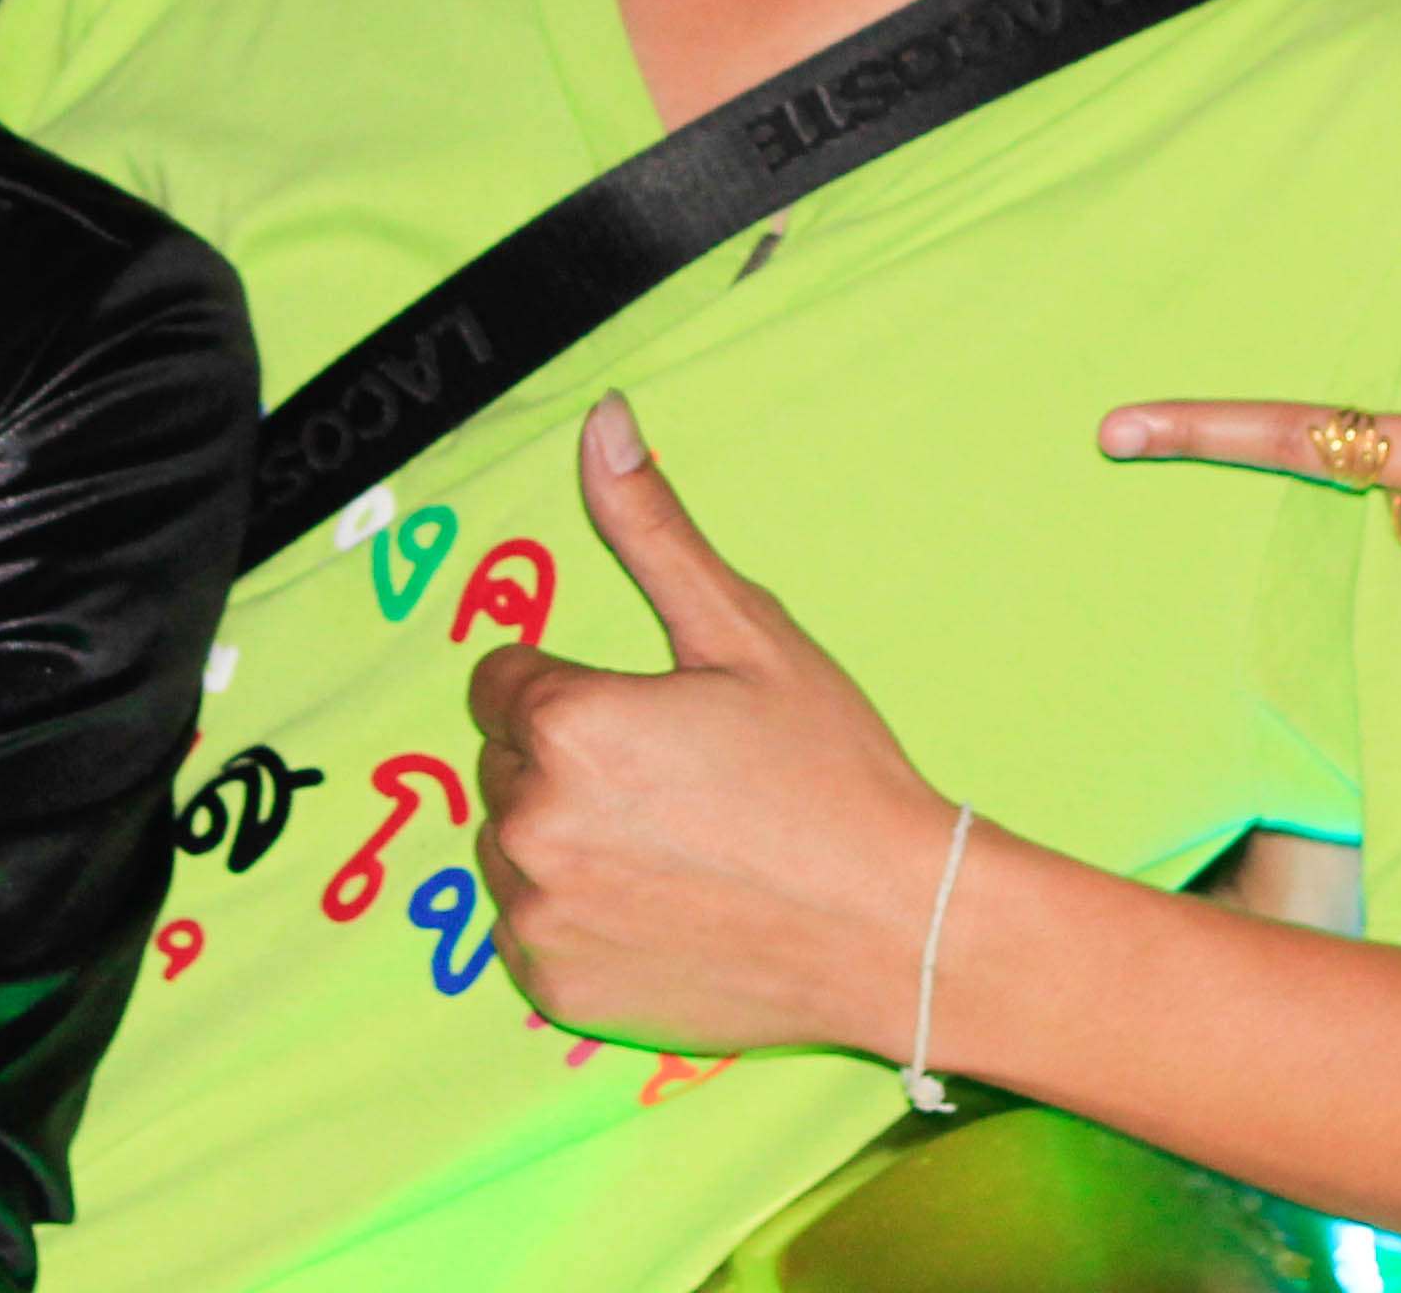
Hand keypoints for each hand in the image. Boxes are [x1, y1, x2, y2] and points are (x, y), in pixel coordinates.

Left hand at [467, 395, 961, 1057]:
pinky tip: (663, 906)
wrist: (897, 929)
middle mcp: (529, 823)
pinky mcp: (555, 984)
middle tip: (677, 783)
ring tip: (676, 846)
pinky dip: (578, 914)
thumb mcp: (746, 633)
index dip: (574, 688)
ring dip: (567, 836)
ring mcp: (538, 914)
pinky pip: (529, 926)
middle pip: (506, 763)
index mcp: (566, 723)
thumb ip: (651, 527)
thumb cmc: (830, 774)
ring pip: (512, 845)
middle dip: (569, 760)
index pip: (502, 680)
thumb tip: (600, 417)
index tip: (647, 717)